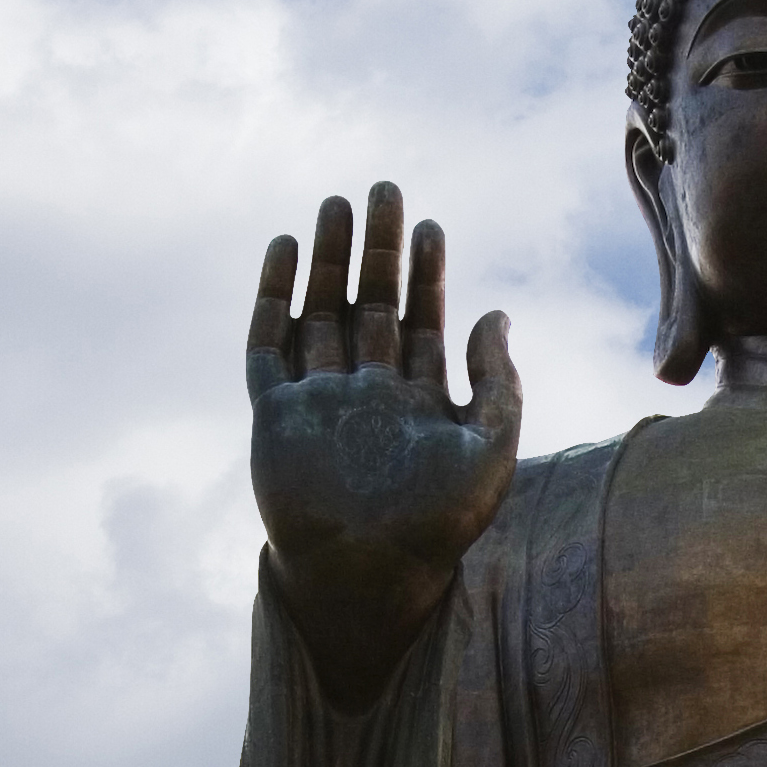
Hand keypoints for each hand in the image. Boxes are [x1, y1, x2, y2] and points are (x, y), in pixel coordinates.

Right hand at [248, 183, 521, 700]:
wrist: (368, 578)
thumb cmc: (436, 527)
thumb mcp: (490, 449)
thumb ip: (498, 381)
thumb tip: (497, 312)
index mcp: (417, 401)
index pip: (421, 319)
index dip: (427, 271)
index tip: (431, 225)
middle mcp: (366, 394)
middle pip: (369, 303)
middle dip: (377, 248)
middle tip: (384, 189)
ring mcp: (319, 401)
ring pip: (321, 312)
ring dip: (328, 260)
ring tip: (336, 203)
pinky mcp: (276, 415)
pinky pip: (269, 346)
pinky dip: (274, 297)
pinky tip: (284, 250)